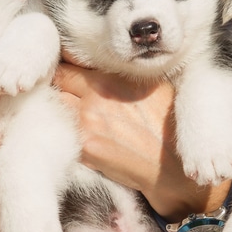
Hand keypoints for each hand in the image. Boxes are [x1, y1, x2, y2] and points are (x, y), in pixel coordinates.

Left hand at [55, 59, 223, 218]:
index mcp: (111, 79)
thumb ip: (119, 77)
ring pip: (58, 109)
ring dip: (63, 111)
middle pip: (59, 84)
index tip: (69, 75)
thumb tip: (99, 70)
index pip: (69, 65)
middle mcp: (95, 98)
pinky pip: (66, 134)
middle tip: (69, 95)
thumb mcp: (150, 86)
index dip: (67, 70)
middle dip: (62, 88)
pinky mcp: (85, 149)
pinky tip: (85, 137)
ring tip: (76, 117)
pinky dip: (70, 133)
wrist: (173, 166)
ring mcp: (87, 125)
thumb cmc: (168, 126)